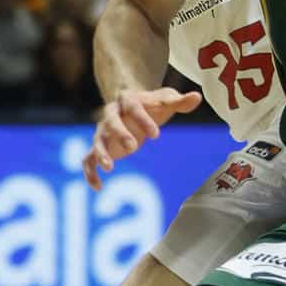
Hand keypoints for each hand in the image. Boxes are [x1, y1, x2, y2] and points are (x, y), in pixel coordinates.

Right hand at [82, 86, 200, 190]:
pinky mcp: (101, 147)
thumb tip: (197, 97)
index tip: (156, 135)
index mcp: (127, 99)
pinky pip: (88, 160)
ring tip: (109, 168)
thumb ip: (180, 101)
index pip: (133, 107)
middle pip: (111, 122)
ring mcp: (103, 131)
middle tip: (134, 147)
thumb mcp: (166, 101)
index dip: (142, 120)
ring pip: (97, 141)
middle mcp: (111, 114)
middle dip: (120, 134)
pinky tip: (99, 188)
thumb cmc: (153, 105)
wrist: (133, 107)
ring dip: (101, 153)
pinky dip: (90, 173)